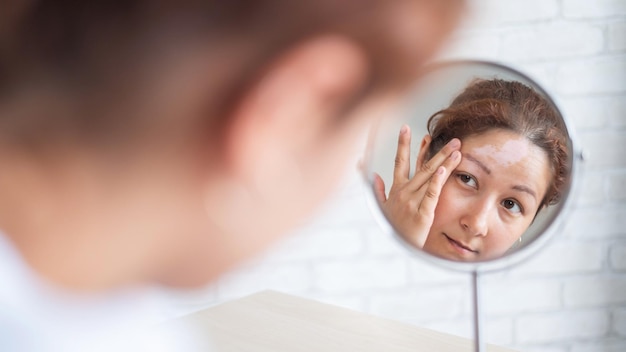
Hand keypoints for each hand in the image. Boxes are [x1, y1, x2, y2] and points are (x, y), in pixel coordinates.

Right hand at [373, 125, 460, 247]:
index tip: (406, 128)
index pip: (400, 161)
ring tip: (457, 149)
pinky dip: (437, 181)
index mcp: (396, 189)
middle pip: (421, 166)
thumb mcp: (382, 208)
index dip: (403, 144)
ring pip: (430, 176)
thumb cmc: (394, 228)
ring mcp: (413, 201)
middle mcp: (404, 192)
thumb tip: (373, 176)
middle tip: (449, 137)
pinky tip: (445, 169)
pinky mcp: (423, 212)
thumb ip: (379, 190)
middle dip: (434, 149)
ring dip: (444, 161)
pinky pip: (431, 193)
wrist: (398, 248)